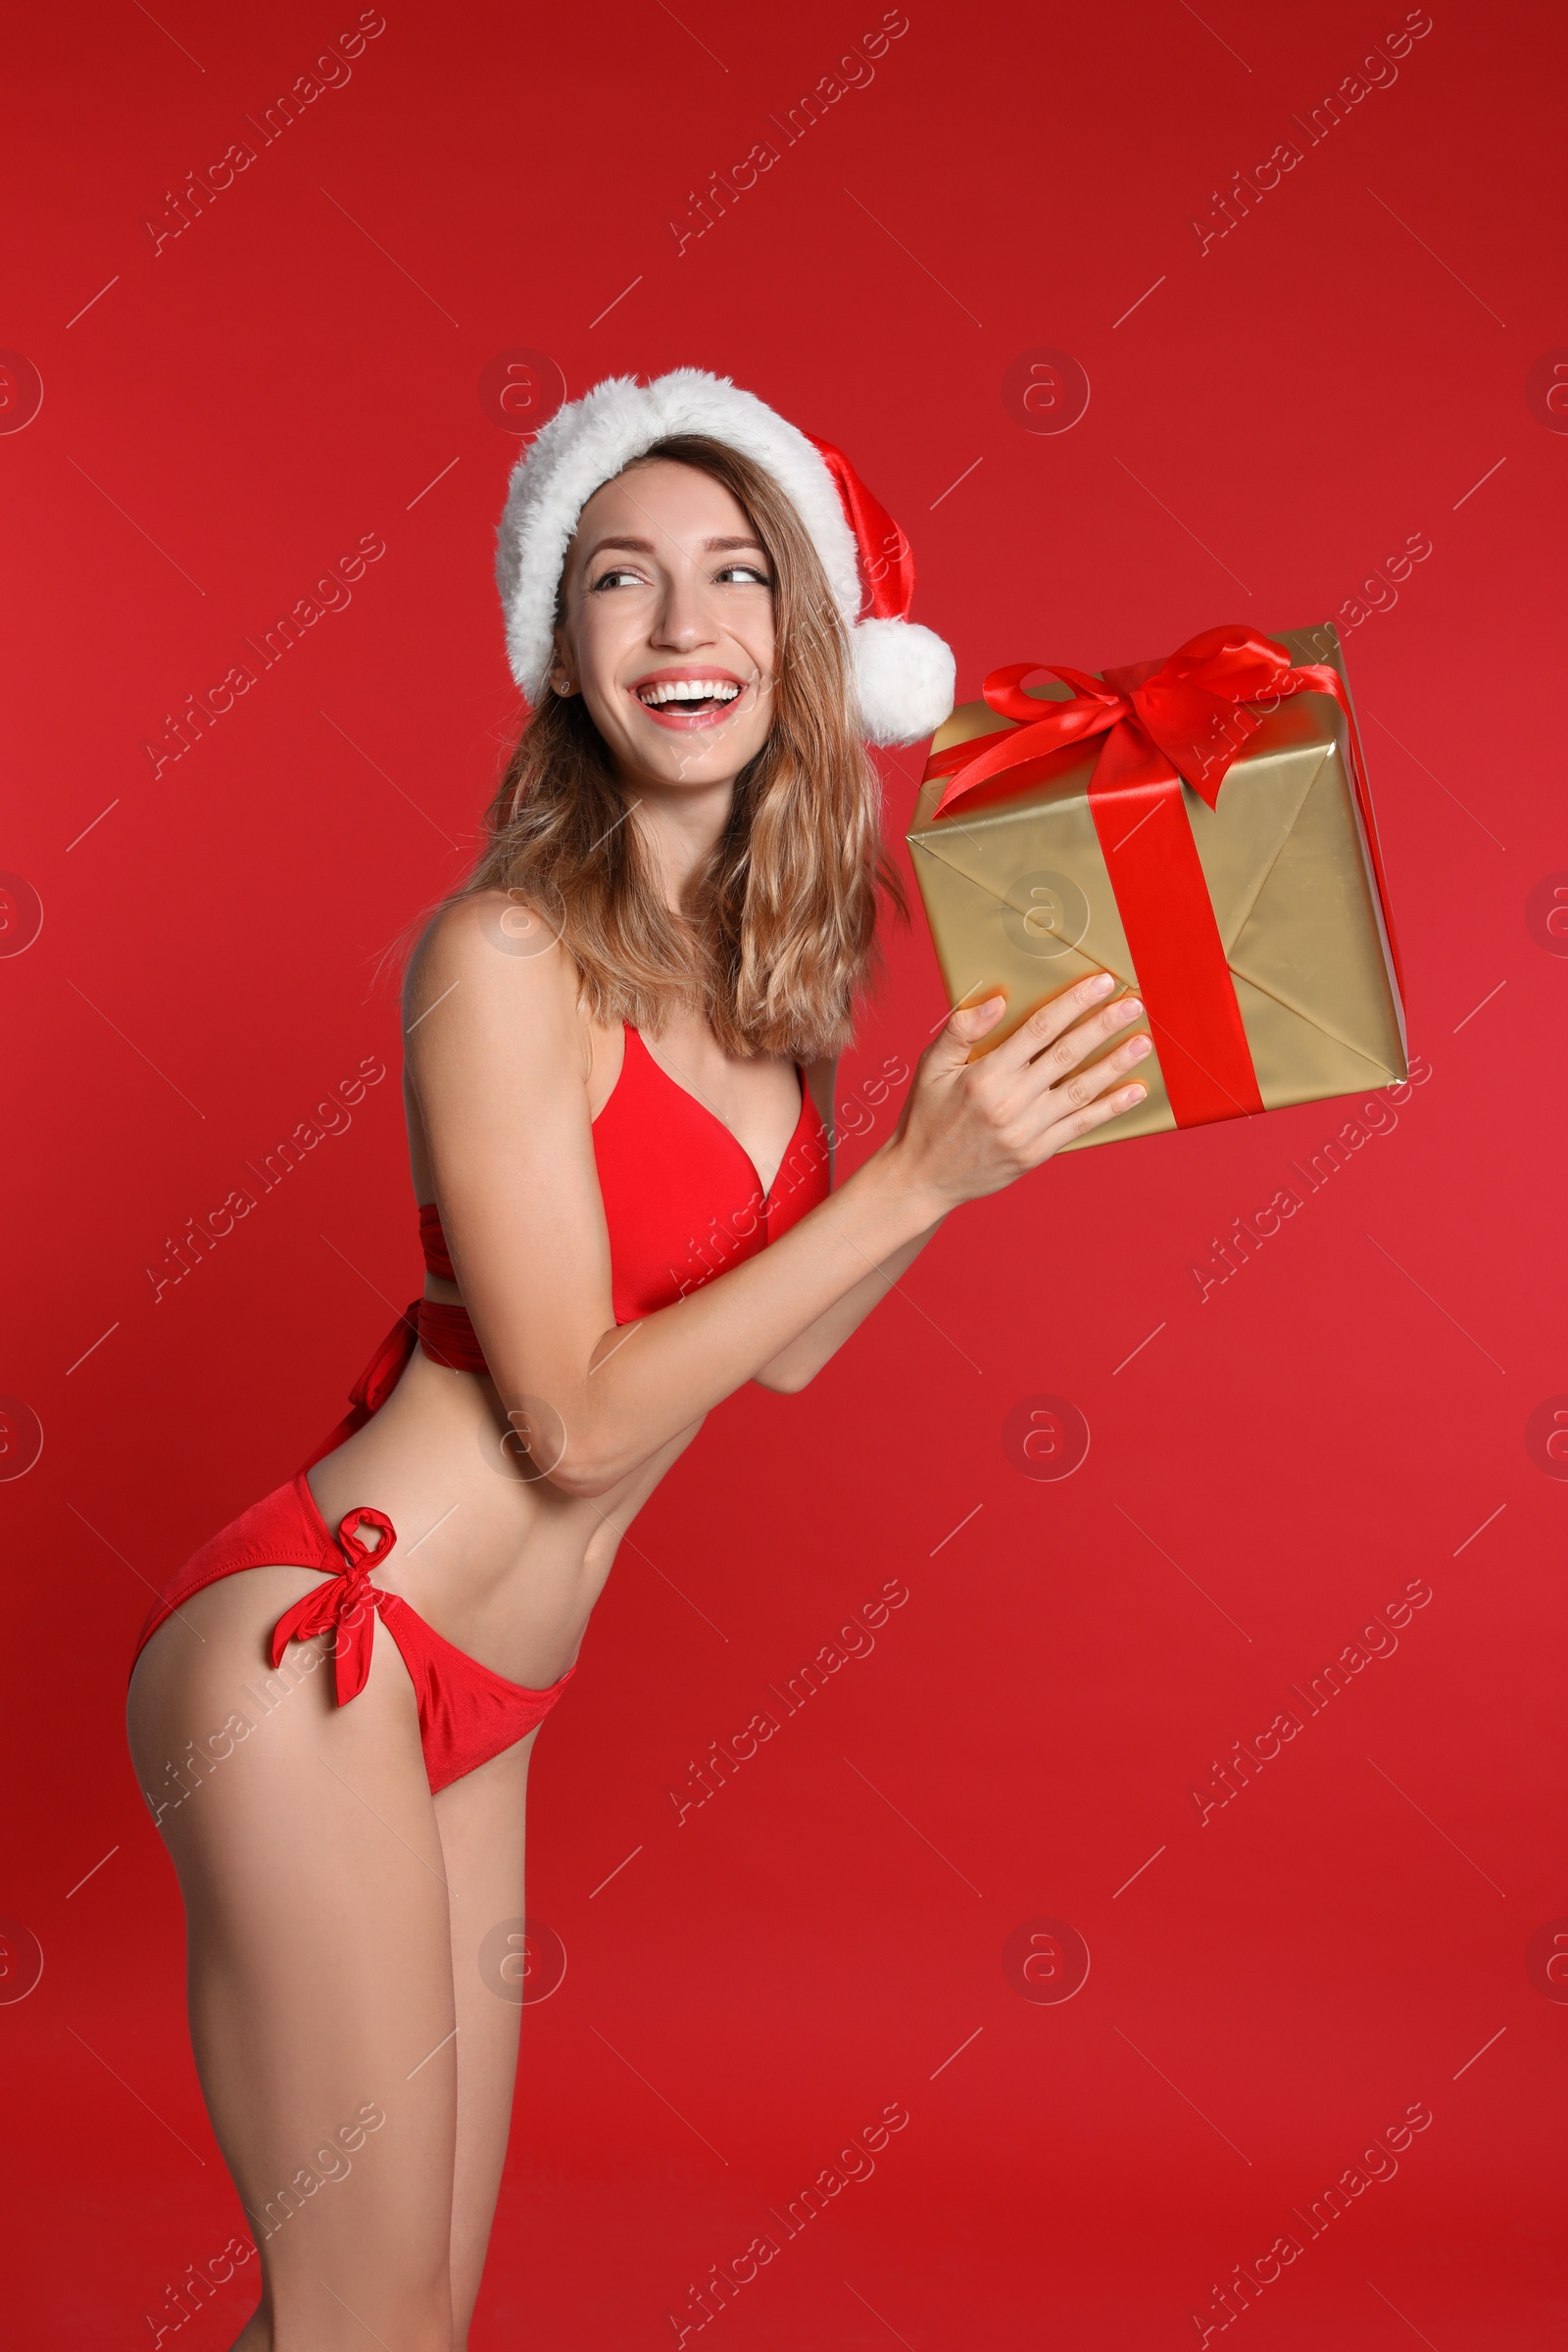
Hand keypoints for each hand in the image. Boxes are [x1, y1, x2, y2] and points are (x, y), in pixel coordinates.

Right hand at [890, 975, 1152, 1210]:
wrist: (923, 1177)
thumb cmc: (926, 1117)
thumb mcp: (931, 1067)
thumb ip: (961, 1030)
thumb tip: (999, 1001)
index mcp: (986, 1074)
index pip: (1039, 1029)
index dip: (1073, 1003)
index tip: (1099, 984)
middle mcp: (1010, 1101)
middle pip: (1068, 1054)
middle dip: (1104, 1026)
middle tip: (1133, 1004)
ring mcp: (1027, 1129)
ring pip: (1082, 1090)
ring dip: (1116, 1064)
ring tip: (1143, 1042)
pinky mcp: (1037, 1152)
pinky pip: (1080, 1126)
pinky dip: (1109, 1108)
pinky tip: (1132, 1091)